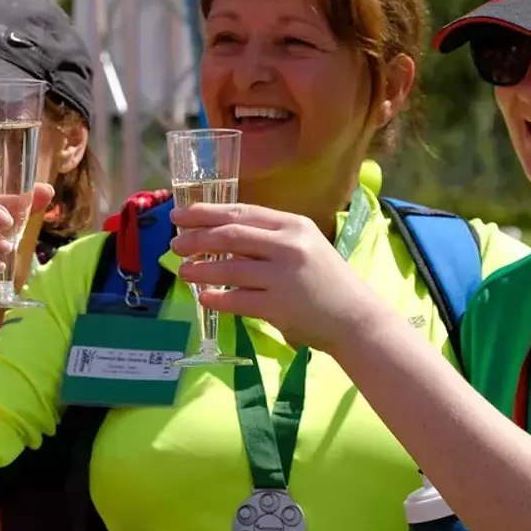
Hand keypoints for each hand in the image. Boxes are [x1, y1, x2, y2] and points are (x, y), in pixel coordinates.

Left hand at [169, 203, 385, 350]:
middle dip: (197, 238)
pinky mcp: (280, 307)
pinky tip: (203, 296)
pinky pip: (238, 300)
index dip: (206, 212)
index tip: (180, 215)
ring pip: (230, 269)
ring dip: (201, 268)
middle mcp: (289, 246)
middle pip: (231, 236)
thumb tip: (219, 236)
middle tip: (175, 243)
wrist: (355, 318)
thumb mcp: (303, 247)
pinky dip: (217, 298)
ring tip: (182, 270)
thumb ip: (268, 239)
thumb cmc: (325, 281)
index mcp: (293, 225)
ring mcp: (285, 277)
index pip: (241, 212)